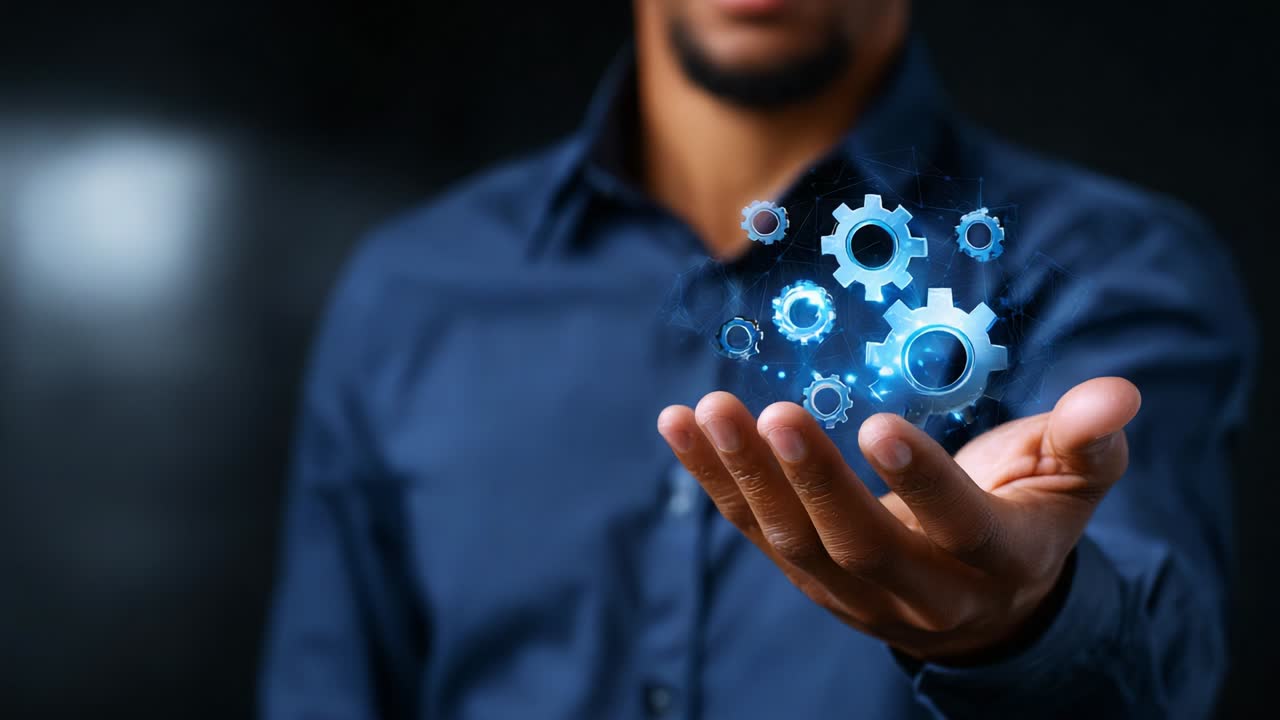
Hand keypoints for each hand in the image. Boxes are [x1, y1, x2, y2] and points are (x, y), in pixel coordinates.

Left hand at [657, 377, 1140, 661]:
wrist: (983, 604)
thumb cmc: (1027, 519)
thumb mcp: (1072, 482)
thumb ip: (1089, 440)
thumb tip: (1116, 393)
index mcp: (995, 560)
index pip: (958, 526)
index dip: (922, 482)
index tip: (877, 425)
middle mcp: (920, 589)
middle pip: (859, 542)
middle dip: (812, 480)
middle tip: (772, 413)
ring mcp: (854, 592)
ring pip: (793, 543)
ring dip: (745, 477)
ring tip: (707, 411)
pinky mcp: (808, 576)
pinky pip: (754, 530)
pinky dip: (716, 480)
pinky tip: (680, 425)